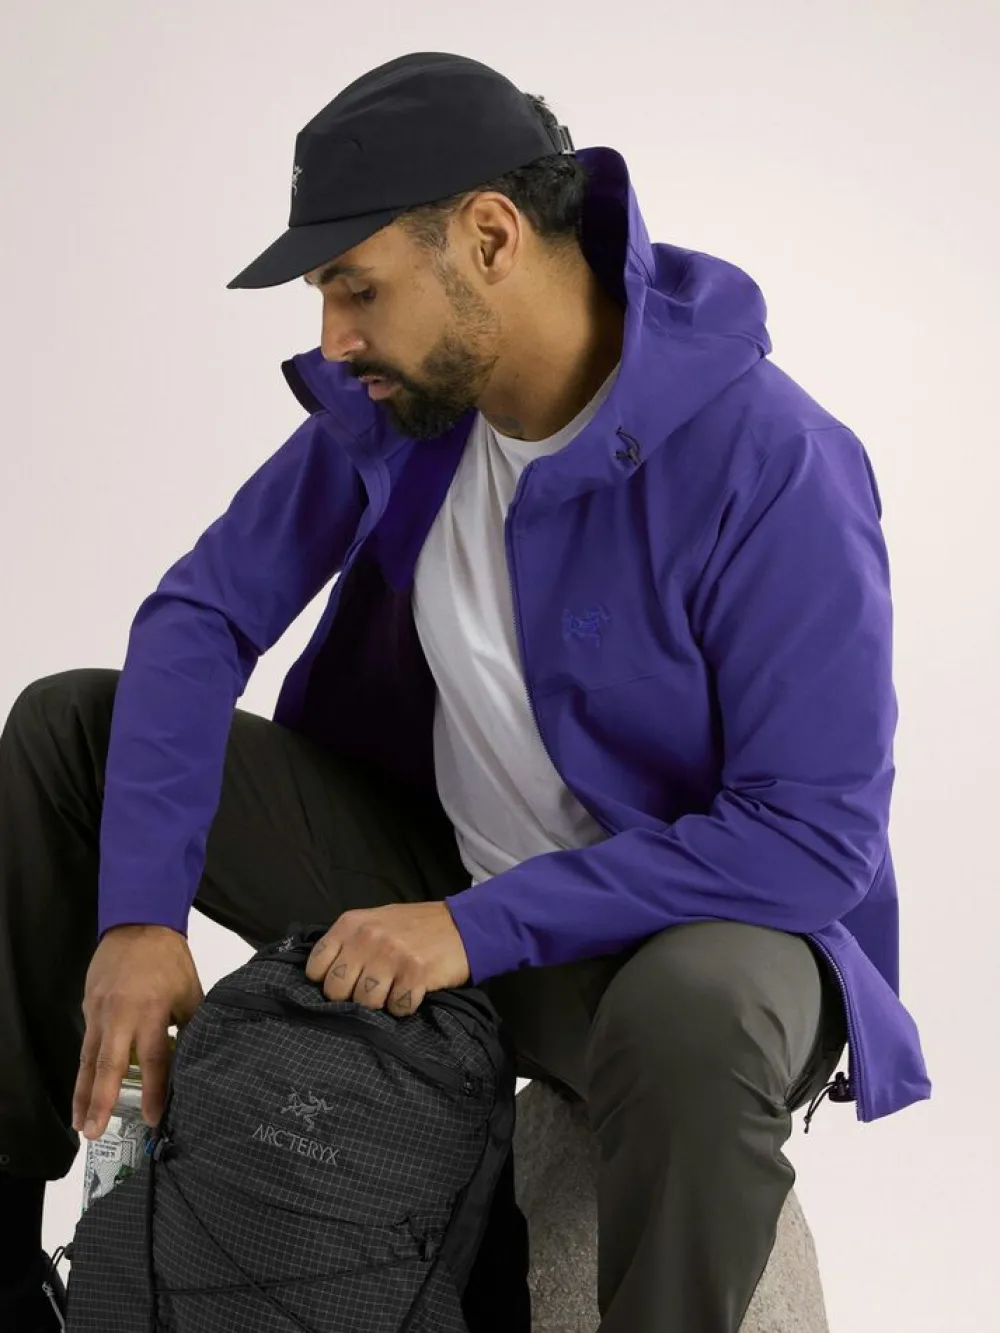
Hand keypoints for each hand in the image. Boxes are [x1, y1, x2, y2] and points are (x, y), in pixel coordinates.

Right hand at [72, 924, 203, 1140]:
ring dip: (83, 1093)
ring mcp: (100, 1012)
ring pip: (89, 1059)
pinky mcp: (88, 1007)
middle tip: (96, 1131)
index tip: (153, 1118)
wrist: (138, 924)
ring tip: (82, 1123)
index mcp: (152, 1010)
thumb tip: (200, 1057)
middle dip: (102, 1100)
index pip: (154, 1058)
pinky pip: (86, 1044)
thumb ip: (192, 1025)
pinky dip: (82, 1070)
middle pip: (109, 1065)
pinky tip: (82, 1090)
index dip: (155, 1089)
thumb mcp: (190, 990)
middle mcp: (122, 1014)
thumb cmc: (169, 959)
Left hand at [304, 901, 469, 1015]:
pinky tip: (412, 992)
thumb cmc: (413, 927)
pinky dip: (404, 1006)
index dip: (327, 981)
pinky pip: (397, 1008)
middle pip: (336, 990)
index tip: (346, 983)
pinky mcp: (415, 972)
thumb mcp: (374, 921)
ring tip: (394, 989)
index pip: (315, 968)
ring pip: (365, 1002)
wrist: (463, 924)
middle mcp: (367, 937)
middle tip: (372, 990)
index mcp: (351, 924)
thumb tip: (321, 978)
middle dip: (351, 997)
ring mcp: (391, 954)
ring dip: (380, 1003)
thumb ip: (347, 943)